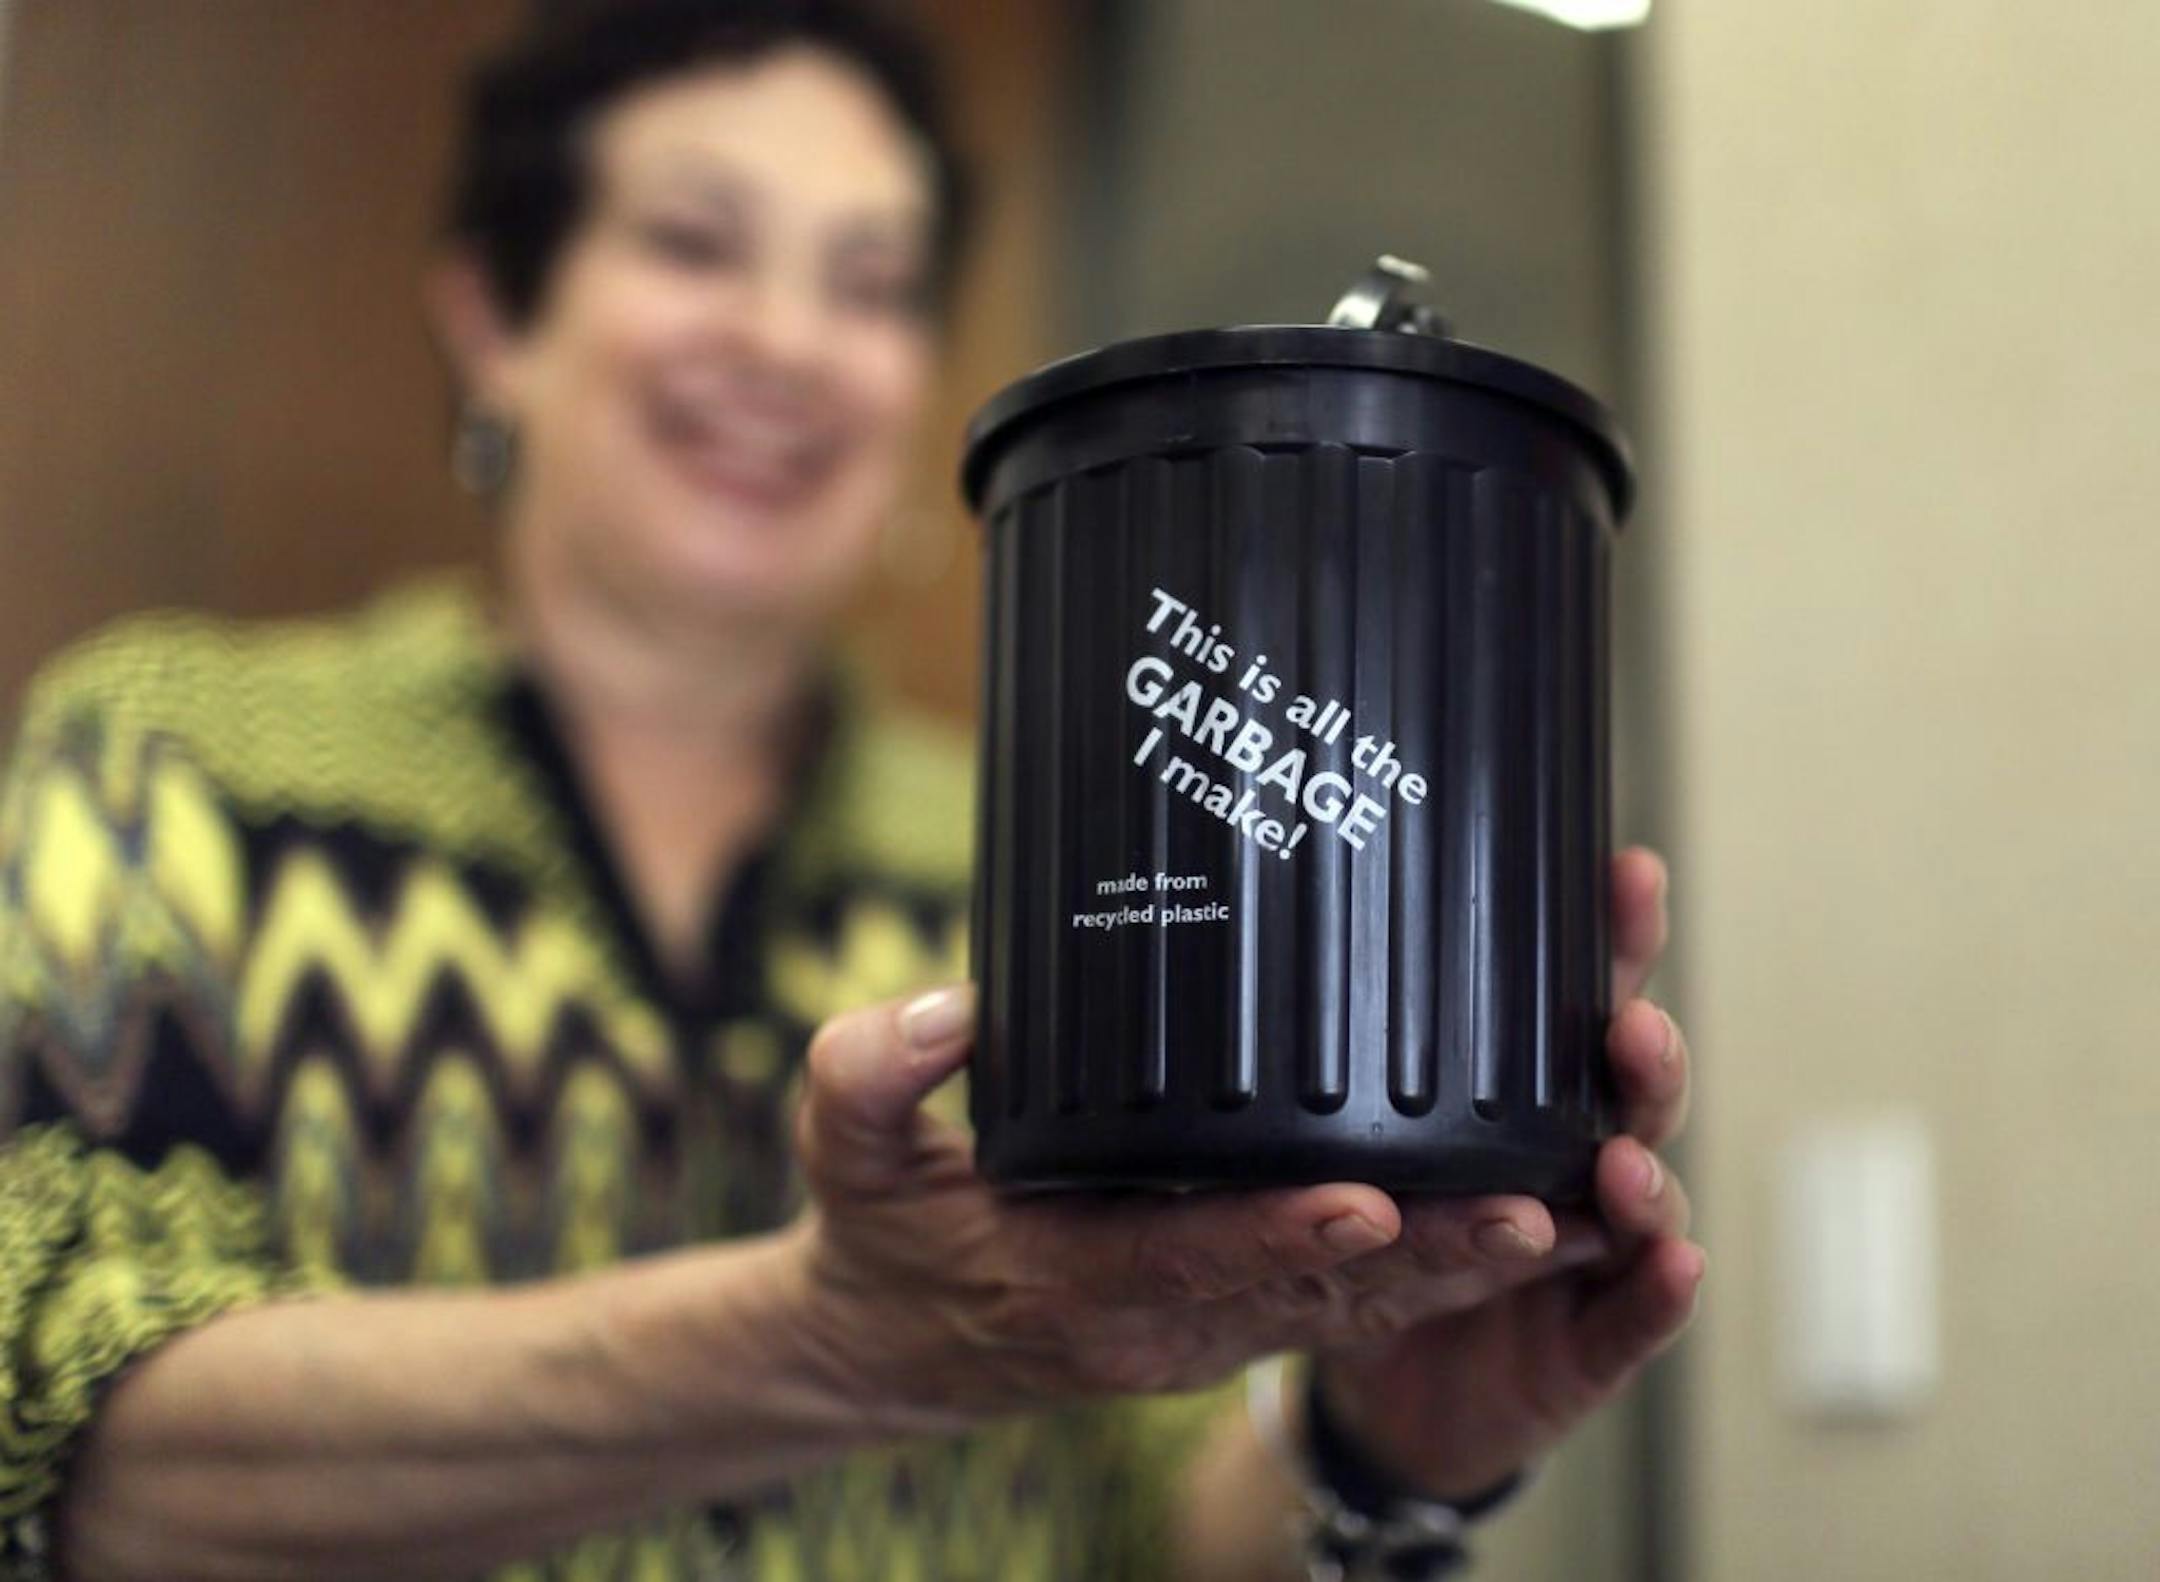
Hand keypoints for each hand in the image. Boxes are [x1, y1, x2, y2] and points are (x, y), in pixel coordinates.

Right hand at [783, 984, 1623, 1436]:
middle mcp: (1160, 1322)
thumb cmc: (878, 1230)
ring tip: (1575, 1222)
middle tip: (1544, 1213)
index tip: (1373, 1193)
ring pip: (1353, 1308)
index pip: (1198, 1254)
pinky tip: (1516, 1230)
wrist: (889, 1343)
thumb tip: (950, 1007)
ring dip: (1460, 1273)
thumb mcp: (838, 1142)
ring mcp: (1204, 1331)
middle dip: (1433, 1259)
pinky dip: (1433, 1276)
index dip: (1287, 1229)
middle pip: (1316, 1293)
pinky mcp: (1229, 1317)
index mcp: (1075, 1278)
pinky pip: (1345, 1304)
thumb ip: (872, 1070)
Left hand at [1307, 846, 1704, 1501]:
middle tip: (1631, 1027)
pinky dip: (1656, 1294)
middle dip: (1637, 1057)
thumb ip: (1315, 1075)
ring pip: (1638, 1202)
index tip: (1624, 874)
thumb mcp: (1332, 1156)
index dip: (1608, 945)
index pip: (1568, 1011)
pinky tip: (1673, 1265)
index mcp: (1516, 1110)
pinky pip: (1630, 1321)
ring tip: (1625, 1160)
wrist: (1381, 1402)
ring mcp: (1592, 1259)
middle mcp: (1570, 1169)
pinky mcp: (1588, 1349)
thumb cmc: (1366, 1256)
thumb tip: (1265, 935)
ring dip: (1644, 1174)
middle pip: (1624, 1094)